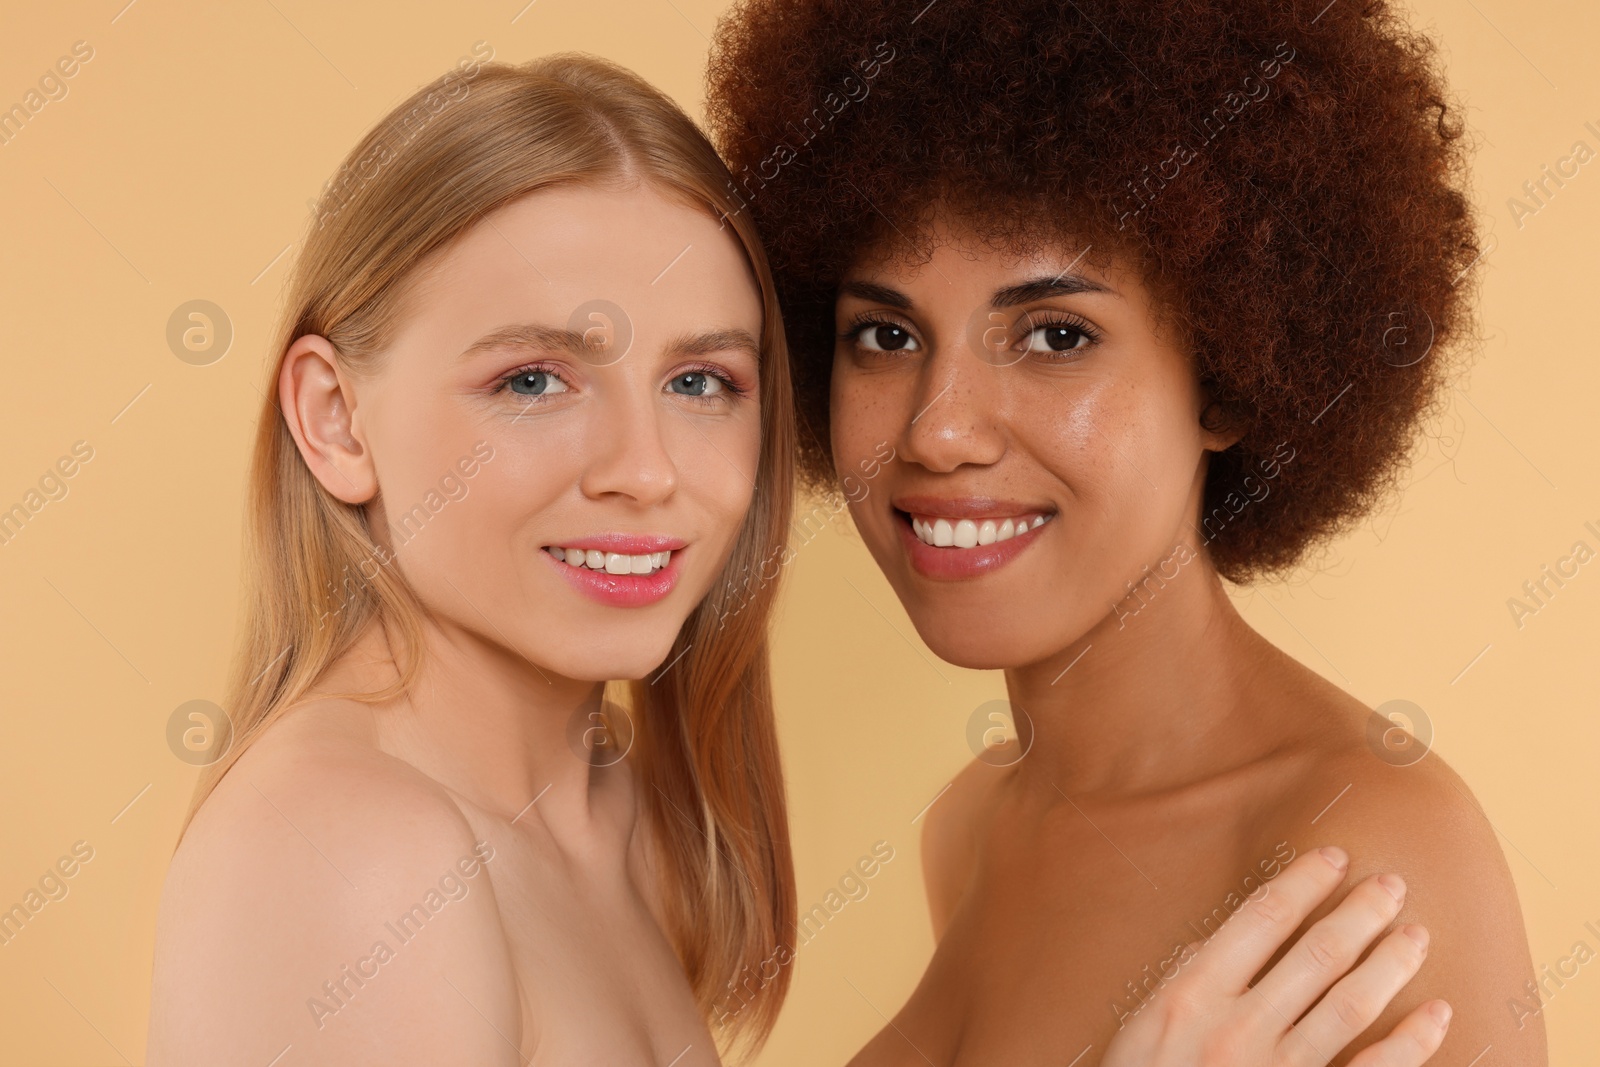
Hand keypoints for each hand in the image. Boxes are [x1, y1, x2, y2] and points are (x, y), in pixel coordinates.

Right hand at [1101, 846, 1449, 1066]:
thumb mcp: (1141, 1026)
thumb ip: (1184, 982)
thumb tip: (1224, 941)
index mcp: (1194, 995)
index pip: (1261, 919)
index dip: (1303, 883)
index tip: (1333, 858)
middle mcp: (1239, 1027)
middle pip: (1316, 954)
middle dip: (1360, 913)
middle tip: (1393, 885)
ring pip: (1350, 1005)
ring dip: (1390, 964)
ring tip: (1416, 935)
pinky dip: (1411, 1043)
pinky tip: (1435, 1015)